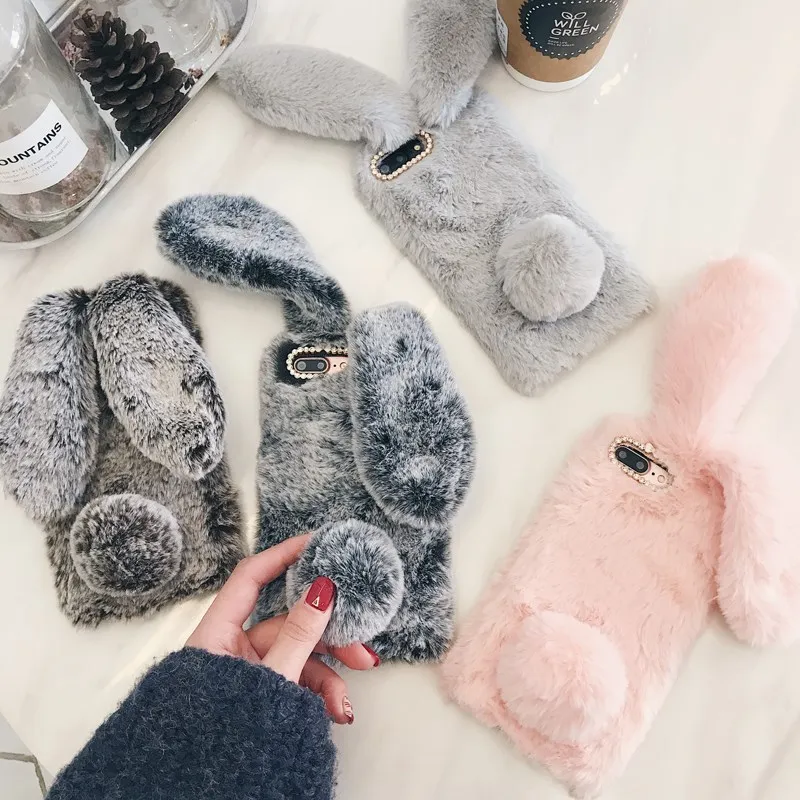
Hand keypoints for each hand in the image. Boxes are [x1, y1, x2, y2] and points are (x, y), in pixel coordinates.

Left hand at [186, 535, 379, 723]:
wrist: (198, 795)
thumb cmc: (220, 734)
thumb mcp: (268, 682)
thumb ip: (298, 635)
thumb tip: (323, 588)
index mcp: (217, 635)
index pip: (251, 578)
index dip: (283, 555)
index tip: (318, 543)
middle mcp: (232, 649)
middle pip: (288, 623)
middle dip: (328, 637)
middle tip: (363, 647)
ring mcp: (248, 675)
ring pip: (298, 657)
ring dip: (329, 676)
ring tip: (346, 704)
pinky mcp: (261, 697)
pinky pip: (295, 682)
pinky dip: (318, 694)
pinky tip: (335, 712)